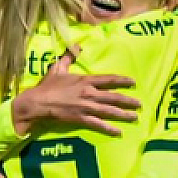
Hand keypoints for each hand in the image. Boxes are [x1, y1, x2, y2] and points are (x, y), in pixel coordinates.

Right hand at [10, 50, 138, 136]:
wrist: (38, 102)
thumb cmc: (47, 86)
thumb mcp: (57, 68)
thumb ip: (68, 57)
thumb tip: (76, 46)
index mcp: (85, 80)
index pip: (109, 79)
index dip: (122, 81)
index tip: (133, 82)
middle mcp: (89, 93)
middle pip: (114, 97)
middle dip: (128, 101)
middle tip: (139, 104)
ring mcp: (86, 106)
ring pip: (109, 111)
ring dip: (123, 114)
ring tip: (134, 117)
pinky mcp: (80, 118)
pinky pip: (98, 124)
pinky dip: (109, 128)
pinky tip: (118, 132)